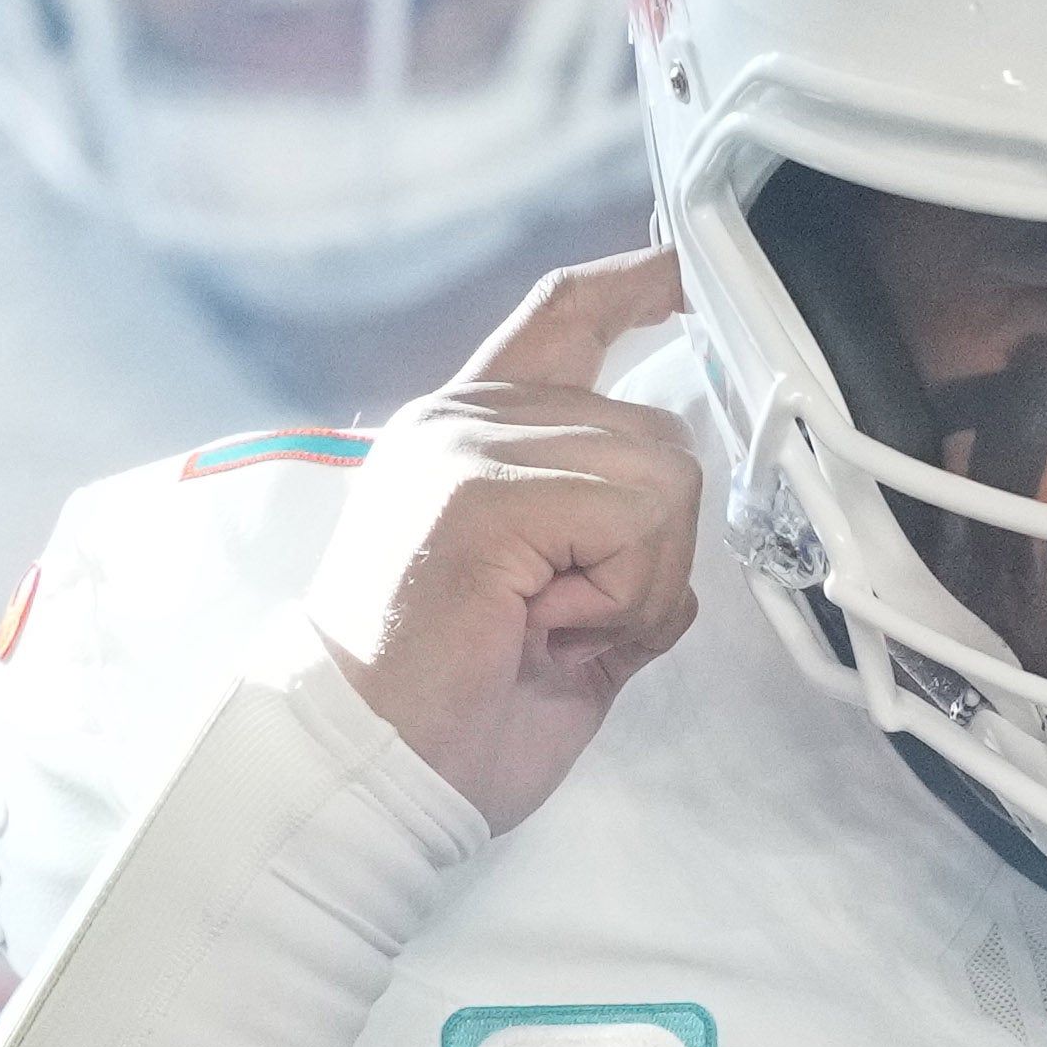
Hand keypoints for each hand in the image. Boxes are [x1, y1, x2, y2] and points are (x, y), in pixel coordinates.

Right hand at [305, 251, 704, 827]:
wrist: (365, 772)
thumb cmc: (449, 720)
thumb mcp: (561, 614)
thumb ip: (609, 544)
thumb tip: (673, 520)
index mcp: (469, 437)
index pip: (562, 321)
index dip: (634, 288)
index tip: (681, 274)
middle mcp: (462, 419)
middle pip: (657, 435)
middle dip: (653, 554)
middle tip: (570, 625)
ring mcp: (465, 444)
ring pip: (660, 478)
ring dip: (639, 582)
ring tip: (551, 630)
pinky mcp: (479, 486)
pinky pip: (633, 518)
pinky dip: (621, 595)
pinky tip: (545, 627)